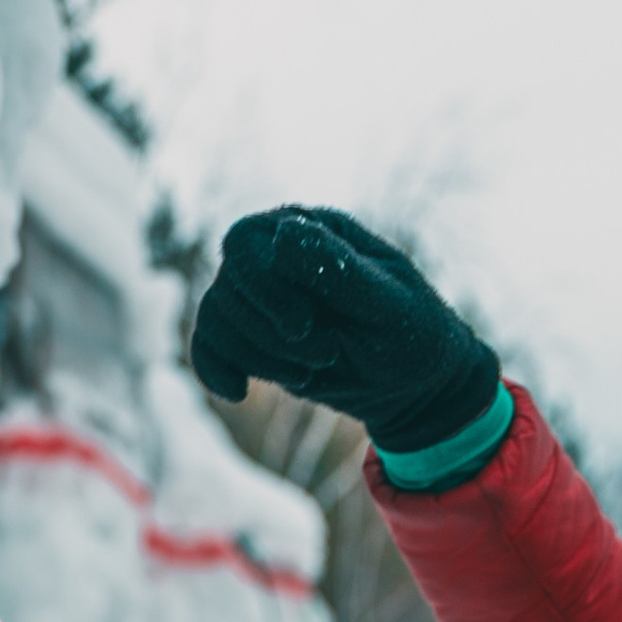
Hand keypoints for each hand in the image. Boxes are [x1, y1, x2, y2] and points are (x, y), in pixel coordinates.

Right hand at [190, 207, 499, 456]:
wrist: (415, 385)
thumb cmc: (413, 336)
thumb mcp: (387, 305)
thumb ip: (338, 268)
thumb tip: (282, 231)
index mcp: (312, 228)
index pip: (247, 241)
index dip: (265, 289)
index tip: (305, 327)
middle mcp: (276, 253)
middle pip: (227, 283)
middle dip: (267, 332)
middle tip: (325, 355)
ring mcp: (260, 295)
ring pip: (216, 317)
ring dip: (259, 357)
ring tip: (311, 372)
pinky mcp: (252, 335)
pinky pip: (207, 345)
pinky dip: (215, 370)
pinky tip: (239, 393)